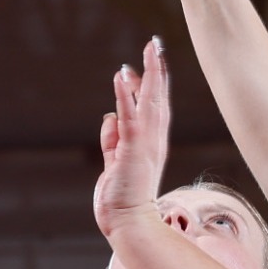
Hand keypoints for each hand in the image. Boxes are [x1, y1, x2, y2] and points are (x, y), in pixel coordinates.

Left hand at [94, 39, 171, 237]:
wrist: (129, 223)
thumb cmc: (122, 199)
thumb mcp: (115, 162)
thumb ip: (112, 139)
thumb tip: (109, 116)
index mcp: (151, 143)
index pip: (155, 106)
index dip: (154, 82)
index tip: (151, 60)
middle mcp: (154, 141)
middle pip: (158, 99)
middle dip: (157, 71)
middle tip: (154, 45)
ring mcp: (145, 145)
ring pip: (149, 104)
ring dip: (148, 76)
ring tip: (147, 52)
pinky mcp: (133, 151)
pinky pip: (130, 118)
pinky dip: (127, 97)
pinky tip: (123, 78)